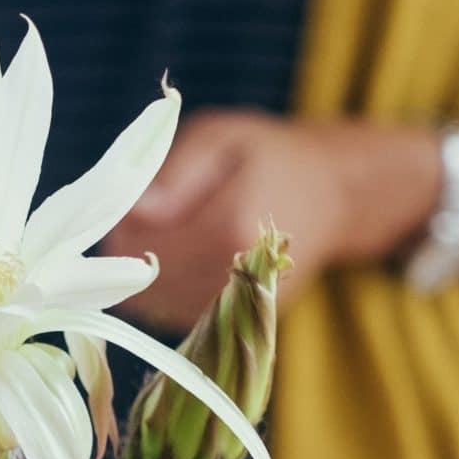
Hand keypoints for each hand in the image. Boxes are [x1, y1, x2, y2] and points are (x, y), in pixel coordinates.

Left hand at [102, 109, 436, 328]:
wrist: (336, 193)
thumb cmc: (269, 156)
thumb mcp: (220, 138)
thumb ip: (174, 172)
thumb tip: (133, 209)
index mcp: (228, 227)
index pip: (133, 248)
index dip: (122, 226)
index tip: (134, 201)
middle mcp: (235, 276)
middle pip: (141, 283)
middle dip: (131, 253)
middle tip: (150, 217)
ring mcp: (242, 305)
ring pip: (157, 306)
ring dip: (148, 276)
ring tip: (172, 236)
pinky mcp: (246, 321)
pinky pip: (181, 316)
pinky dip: (171, 292)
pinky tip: (189, 259)